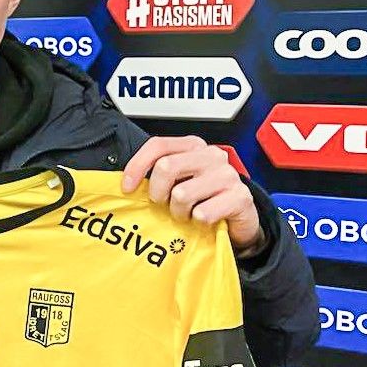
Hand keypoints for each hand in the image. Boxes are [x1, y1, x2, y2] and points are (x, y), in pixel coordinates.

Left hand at [121, 136, 263, 254]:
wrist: (238, 219)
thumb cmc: (204, 199)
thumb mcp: (178, 182)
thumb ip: (156, 176)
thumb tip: (126, 184)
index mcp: (193, 146)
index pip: (158, 145)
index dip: (137, 166)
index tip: (127, 187)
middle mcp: (211, 156)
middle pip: (167, 167)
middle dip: (158, 192)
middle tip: (164, 204)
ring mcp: (228, 175)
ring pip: (182, 194)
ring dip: (179, 212)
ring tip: (187, 213)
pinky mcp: (240, 197)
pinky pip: (203, 213)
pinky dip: (197, 221)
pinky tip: (203, 219)